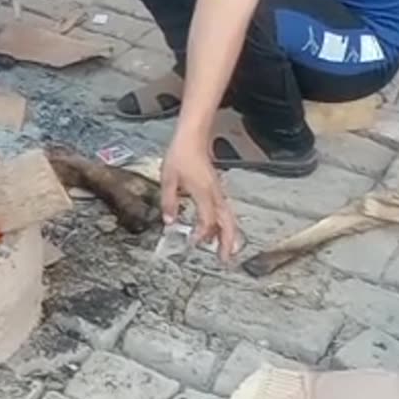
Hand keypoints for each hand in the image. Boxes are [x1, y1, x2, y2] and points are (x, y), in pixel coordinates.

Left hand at [160, 130, 239, 264]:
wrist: (192, 138)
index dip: (202, 235)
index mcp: (203, 193)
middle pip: (227, 222)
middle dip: (228, 242)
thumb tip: (169, 221)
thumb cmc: (180, 155)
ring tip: (226, 251)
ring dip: (229, 235)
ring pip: (229, 217)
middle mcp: (215, 194)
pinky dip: (225, 224)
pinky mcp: (217, 189)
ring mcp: (218, 191)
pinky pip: (225, 210)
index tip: (193, 244)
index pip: (208, 220)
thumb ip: (169, 201)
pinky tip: (219, 230)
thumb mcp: (168, 179)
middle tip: (225, 260)